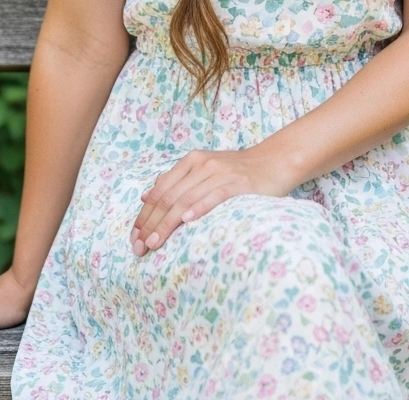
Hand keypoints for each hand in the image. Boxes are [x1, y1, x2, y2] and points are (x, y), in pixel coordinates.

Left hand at [130, 147, 289, 255]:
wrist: (274, 161)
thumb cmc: (237, 172)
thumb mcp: (204, 170)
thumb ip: (176, 181)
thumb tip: (146, 195)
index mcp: (191, 161)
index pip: (160, 190)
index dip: (145, 214)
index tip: (134, 238)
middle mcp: (202, 164)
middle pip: (169, 197)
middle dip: (151, 224)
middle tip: (140, 247)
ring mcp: (220, 173)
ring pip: (186, 199)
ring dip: (167, 224)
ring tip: (155, 243)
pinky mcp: (238, 184)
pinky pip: (214, 196)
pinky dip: (199, 208)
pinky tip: (187, 221)